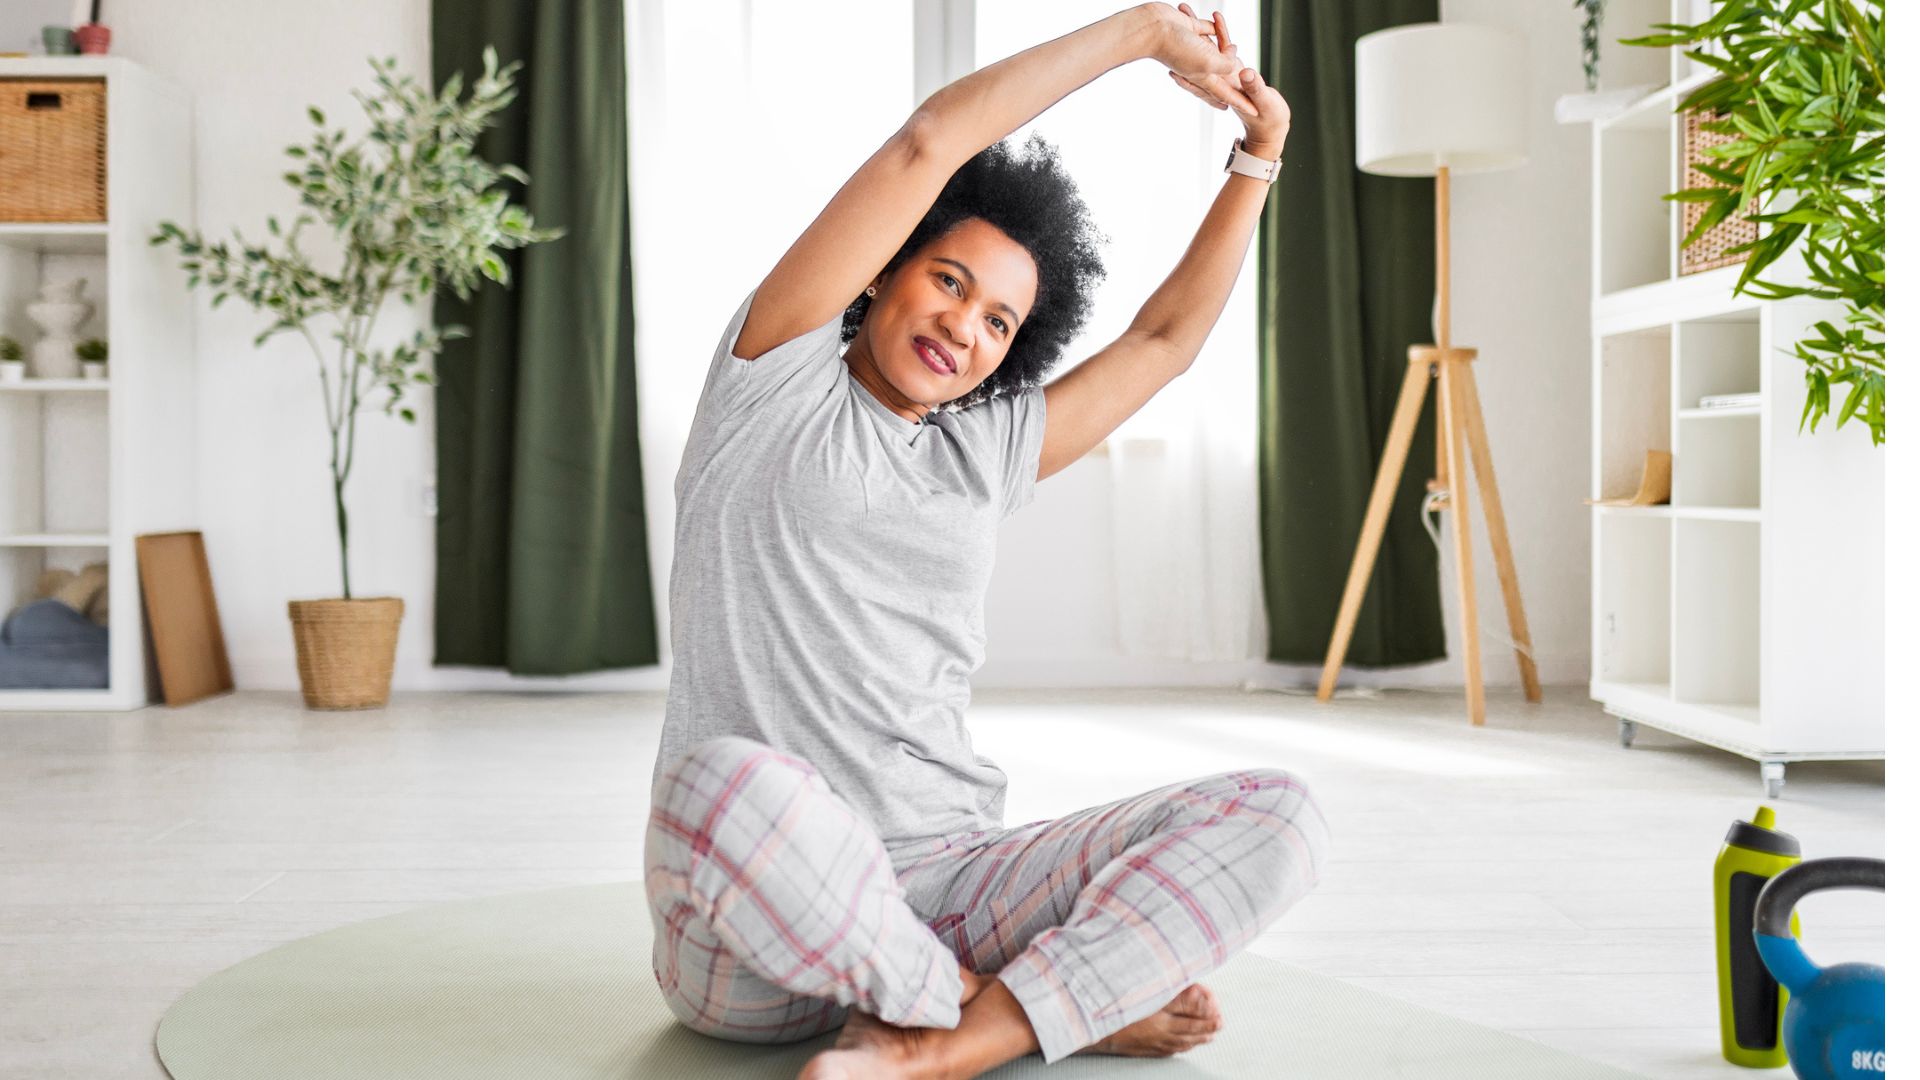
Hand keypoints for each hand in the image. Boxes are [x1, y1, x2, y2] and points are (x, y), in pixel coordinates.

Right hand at [1149, 3, 1249, 110]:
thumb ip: (1226, 64)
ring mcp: (1195, 49)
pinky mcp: (1191, 31)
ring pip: (1215, 51)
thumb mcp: (1208, 62)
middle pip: (1221, 78)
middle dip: (1231, 87)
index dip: (1241, 103)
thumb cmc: (1177, 48)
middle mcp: (1199, 65)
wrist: (1152, 29)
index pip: (1226, 94)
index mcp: (1204, 77)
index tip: (1255, 113)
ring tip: (1234, 51)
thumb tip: (1233, 56)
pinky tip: (1218, 23)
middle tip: (1243, 96)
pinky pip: (1207, 30)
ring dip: (1225, 50)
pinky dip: (1214, 27)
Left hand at [1164, 6, 1290, 155]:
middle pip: (1194, 59)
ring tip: (1183, 9)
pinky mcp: (1232, 64)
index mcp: (1222, 90)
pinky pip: (1223, 43)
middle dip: (1181, 41)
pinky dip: (1218, 29)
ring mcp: (1223, 71)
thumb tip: (1245, 72)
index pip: (1198, 82)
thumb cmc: (1269, 117)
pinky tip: (1213, 15)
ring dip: (1194, 28)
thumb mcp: (1264, 101)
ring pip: (1205, 46)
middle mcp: (1218, 79)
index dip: (1183, 73)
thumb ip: (1254, 87)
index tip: (1169, 60)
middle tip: (1169, 24)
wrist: (1272, 120)